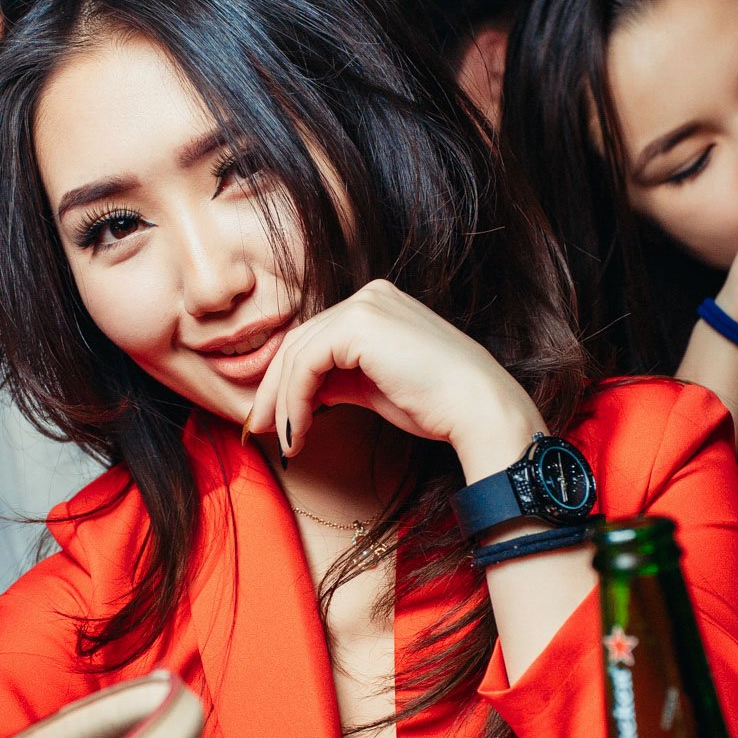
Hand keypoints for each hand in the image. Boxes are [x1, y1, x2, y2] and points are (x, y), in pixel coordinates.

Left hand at [243, 280, 542, 474]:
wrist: (477, 408)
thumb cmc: (437, 404)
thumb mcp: (375, 387)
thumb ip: (339, 380)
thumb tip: (302, 396)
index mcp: (377, 304)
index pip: (316, 339)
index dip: (287, 380)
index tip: (275, 420)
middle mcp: (370, 295)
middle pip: (300, 342)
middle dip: (275, 391)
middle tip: (260, 430)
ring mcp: (365, 305)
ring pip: (297, 354)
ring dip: (282, 402)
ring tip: (284, 441)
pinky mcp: (359, 324)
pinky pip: (306, 364)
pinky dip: (293, 402)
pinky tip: (296, 432)